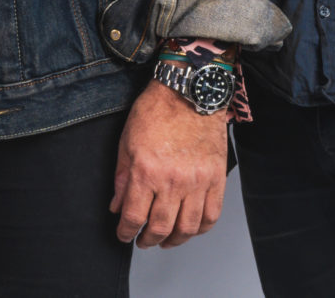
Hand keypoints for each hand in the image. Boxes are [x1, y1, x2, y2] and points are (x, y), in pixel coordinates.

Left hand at [112, 79, 230, 247]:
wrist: (188, 93)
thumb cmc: (155, 112)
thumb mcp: (126, 142)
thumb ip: (121, 178)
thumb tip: (117, 206)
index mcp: (146, 171)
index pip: (134, 216)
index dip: (126, 232)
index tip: (124, 235)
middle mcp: (173, 181)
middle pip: (160, 227)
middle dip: (148, 240)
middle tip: (143, 241)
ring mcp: (198, 182)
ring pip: (187, 227)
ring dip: (174, 240)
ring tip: (166, 241)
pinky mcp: (216, 179)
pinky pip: (211, 215)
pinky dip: (200, 229)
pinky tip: (190, 229)